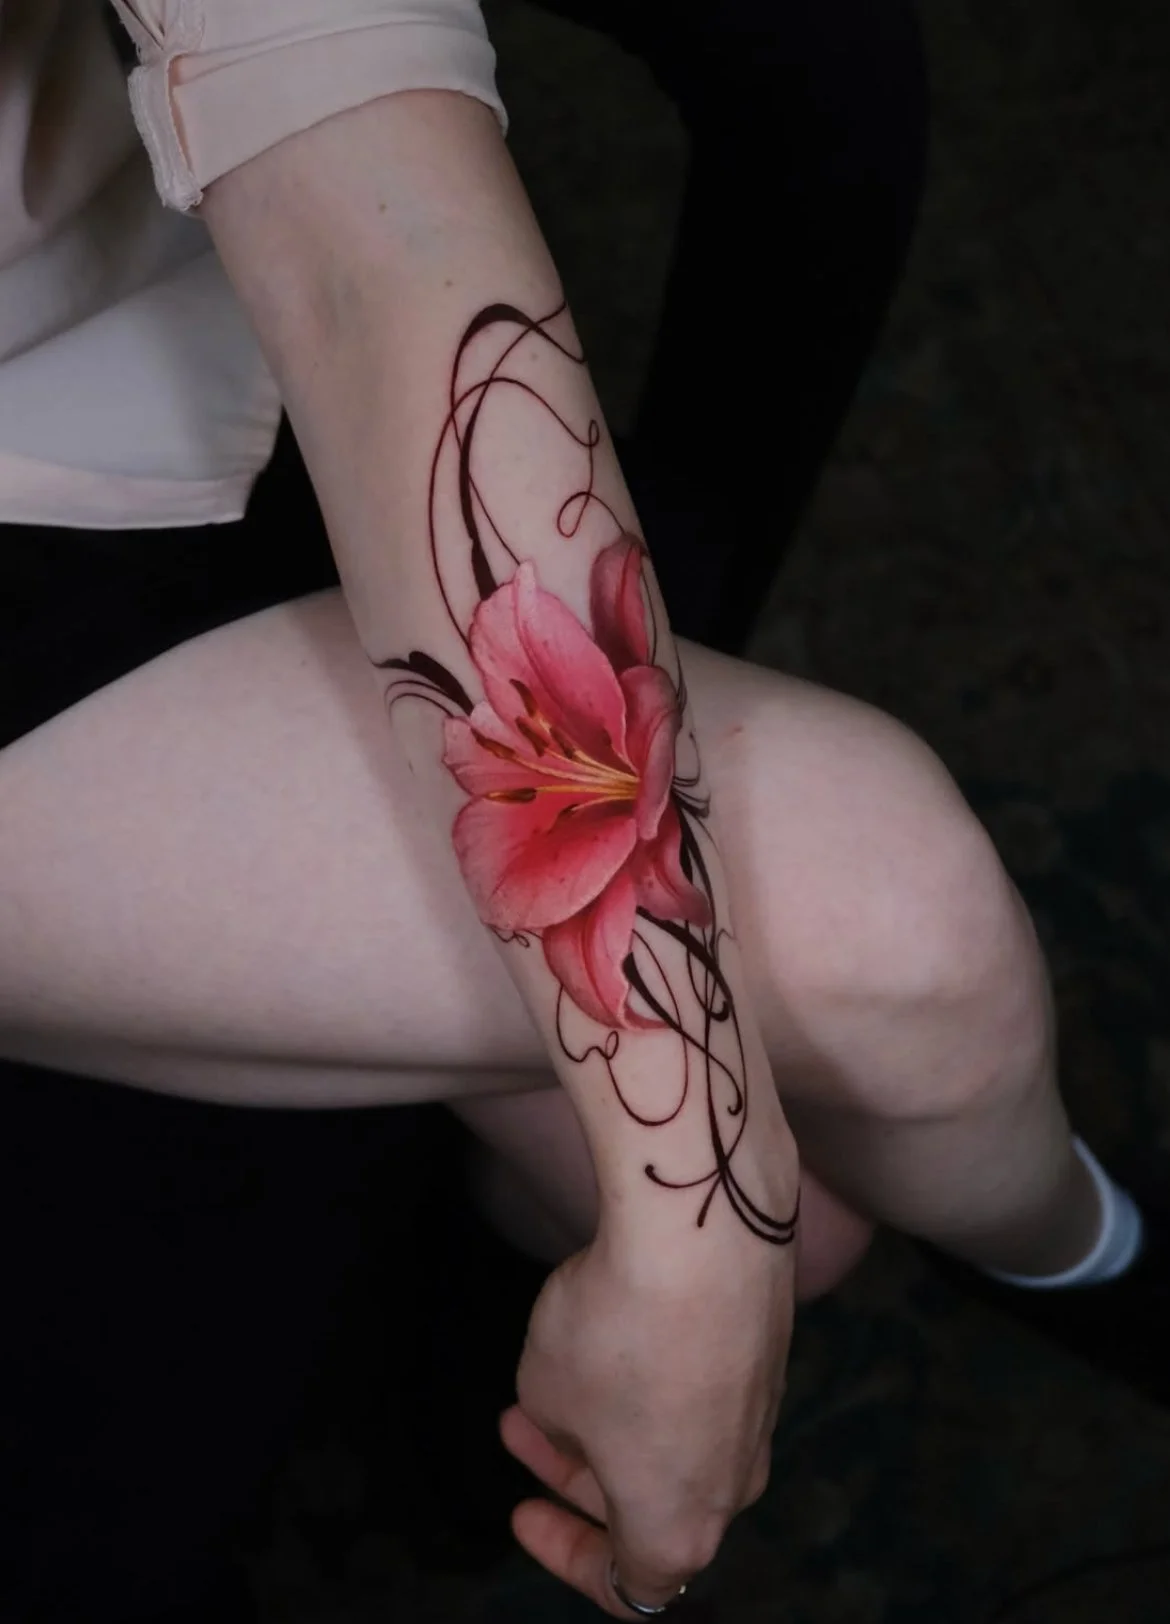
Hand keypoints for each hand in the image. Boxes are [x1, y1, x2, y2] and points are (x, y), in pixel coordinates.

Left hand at [501, 1227, 795, 1615]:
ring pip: (678, 1441)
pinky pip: (704, 1385)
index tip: (522, 1509)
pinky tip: (613, 1323)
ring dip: (612, 1418)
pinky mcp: (769, 1350)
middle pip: (650, 1506)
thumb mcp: (545, 1392)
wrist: (702, 1232)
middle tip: (518, 1424)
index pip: (628, 1585)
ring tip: (552, 1367)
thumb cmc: (615, 1335)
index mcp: (678, 1525)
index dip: (566, 1555)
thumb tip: (580, 1418)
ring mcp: (761, 1413)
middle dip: (575, 1470)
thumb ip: (556, 1428)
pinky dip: (656, 1374)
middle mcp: (734, 1483)